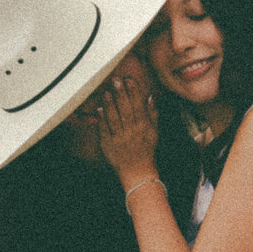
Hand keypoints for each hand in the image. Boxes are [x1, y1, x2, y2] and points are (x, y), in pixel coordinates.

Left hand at [98, 69, 158, 183]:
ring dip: (110, 104)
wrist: (137, 171)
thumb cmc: (146, 149)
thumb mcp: (153, 132)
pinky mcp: (108, 145)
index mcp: (143, 127)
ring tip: (106, 92)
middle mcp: (131, 131)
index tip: (129, 80)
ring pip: (114, 119)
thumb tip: (150, 97)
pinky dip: (102, 120)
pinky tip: (99, 109)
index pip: (138, 106)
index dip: (134, 92)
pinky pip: (105, 130)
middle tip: (116, 80)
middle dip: (121, 94)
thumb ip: (152, 114)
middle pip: (125, 110)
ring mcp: (119, 138)